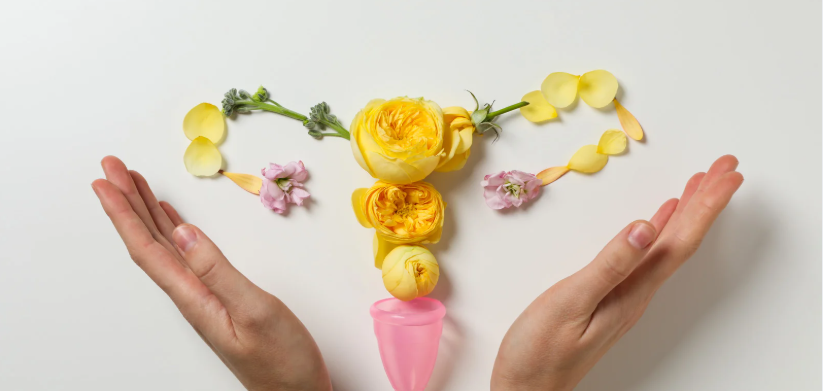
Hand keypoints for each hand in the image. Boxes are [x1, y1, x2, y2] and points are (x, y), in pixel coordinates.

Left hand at [92, 156, 330, 390]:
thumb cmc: (281, 360)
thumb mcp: (254, 311)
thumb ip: (218, 271)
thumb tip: (184, 231)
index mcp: (193, 296)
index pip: (147, 248)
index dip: (123, 213)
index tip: (105, 181)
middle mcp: (191, 294)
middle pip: (149, 242)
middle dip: (127, 202)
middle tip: (111, 166)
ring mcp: (204, 296)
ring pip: (166, 246)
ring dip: (146, 213)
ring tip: (133, 183)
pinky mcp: (220, 297)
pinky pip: (186, 255)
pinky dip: (174, 231)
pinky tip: (171, 220)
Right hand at [491, 155, 743, 389]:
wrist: (526, 388)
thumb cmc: (539, 352)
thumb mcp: (570, 302)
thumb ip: (609, 265)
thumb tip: (645, 226)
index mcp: (632, 291)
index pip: (679, 241)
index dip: (706, 206)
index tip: (727, 175)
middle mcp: (637, 293)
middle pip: (682, 241)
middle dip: (707, 201)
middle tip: (726, 166)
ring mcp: (625, 296)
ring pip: (667, 246)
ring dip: (688, 213)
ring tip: (702, 183)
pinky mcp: (611, 298)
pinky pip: (647, 256)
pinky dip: (658, 231)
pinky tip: (659, 220)